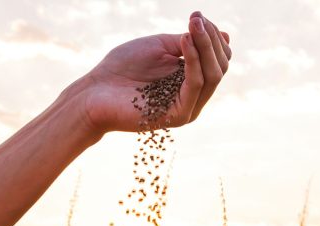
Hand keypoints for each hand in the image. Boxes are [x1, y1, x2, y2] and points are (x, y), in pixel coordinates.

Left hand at [80, 11, 230, 133]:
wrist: (95, 92)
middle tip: (196, 19)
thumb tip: (224, 35)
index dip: (213, 36)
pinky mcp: (178, 115)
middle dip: (211, 39)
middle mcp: (194, 96)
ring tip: (192, 26)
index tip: (197, 16)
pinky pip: (195, 86)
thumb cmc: (123, 68)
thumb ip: (189, 42)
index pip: (219, 59)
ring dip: (205, 46)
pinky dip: (193, 61)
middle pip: (220, 67)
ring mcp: (188, 108)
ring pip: (212, 76)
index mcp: (192, 80)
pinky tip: (184, 42)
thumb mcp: (161, 46)